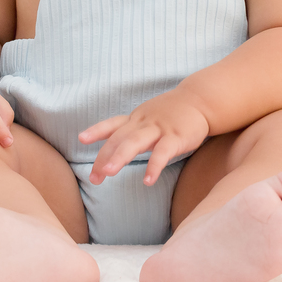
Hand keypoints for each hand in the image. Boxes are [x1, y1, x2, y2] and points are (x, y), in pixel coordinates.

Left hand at [78, 87, 209, 186]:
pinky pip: (163, 152)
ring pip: (135, 141)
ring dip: (120, 157)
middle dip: (104, 157)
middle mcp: (144, 122)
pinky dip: (154, 166)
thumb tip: (113, 149)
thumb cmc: (172, 112)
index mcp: (136, 119)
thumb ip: (132, 131)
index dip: (97, 130)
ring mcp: (159, 128)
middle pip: (119, 138)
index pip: (113, 124)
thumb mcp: (148, 117)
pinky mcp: (176, 137)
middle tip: (93, 177)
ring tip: (108, 173)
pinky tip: (147, 181)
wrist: (201, 100)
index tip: (81, 139)